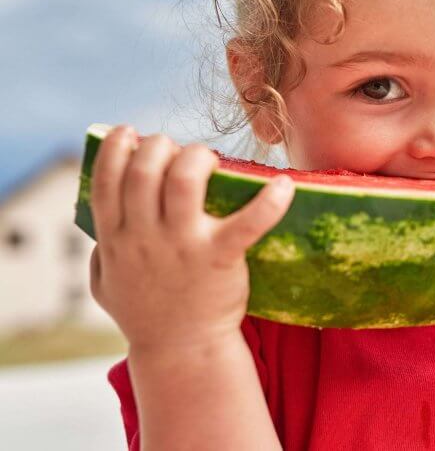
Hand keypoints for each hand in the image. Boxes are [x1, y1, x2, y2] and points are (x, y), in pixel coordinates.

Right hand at [88, 125, 294, 350]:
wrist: (182, 351)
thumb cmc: (146, 314)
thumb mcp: (105, 284)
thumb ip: (100, 251)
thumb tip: (101, 223)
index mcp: (115, 239)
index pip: (105, 180)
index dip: (116, 148)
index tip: (130, 132)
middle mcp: (144, 238)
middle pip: (144, 171)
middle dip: (160, 145)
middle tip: (178, 150)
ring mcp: (181, 248)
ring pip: (183, 182)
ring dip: (197, 158)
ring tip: (208, 160)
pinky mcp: (219, 259)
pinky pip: (247, 223)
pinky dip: (269, 202)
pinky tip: (284, 186)